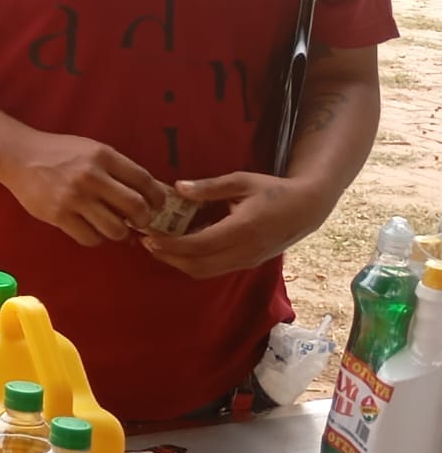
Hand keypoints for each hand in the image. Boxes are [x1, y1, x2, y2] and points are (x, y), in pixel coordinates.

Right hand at [0, 132, 164, 246]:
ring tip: (111, 225)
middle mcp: (91, 176)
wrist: (18, 156)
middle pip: (136, 207)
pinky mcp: (58, 215)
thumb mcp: (91, 149)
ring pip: (115, 229)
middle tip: (138, 221)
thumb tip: (150, 193)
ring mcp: (74, 197)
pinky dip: (95, 237)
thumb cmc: (58, 153)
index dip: (157, 198)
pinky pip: (90, 238)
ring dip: (119, 231)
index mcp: (103, 156)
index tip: (157, 206)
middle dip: (143, 219)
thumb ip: (117, 169)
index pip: (145, 181)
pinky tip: (89, 227)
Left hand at [142, 172, 331, 279]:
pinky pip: (215, 269)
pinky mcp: (248, 263)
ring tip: (158, 245)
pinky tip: (181, 247)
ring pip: (206, 272)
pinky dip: (194, 262)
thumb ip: (209, 187)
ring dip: (179, 262)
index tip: (149, 236)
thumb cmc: (272, 190)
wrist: (306, 209)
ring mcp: (247, 261)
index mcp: (242, 229)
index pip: (199, 245)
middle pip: (198, 265)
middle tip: (146, 241)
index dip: (171, 245)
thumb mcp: (241, 181)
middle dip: (169, 257)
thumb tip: (178, 188)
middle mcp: (244, 251)